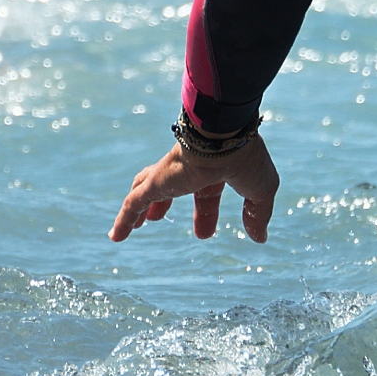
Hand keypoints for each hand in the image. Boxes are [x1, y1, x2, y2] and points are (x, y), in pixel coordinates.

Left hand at [108, 131, 278, 243]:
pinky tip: (116, 237)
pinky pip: (133, 203)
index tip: (204, 233)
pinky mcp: (155, 181)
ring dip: (144, 208)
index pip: (207, 194)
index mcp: (215, 170)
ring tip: (138, 222)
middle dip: (167, 207)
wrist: (224, 137)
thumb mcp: (260, 192)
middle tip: (160, 221)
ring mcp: (170, 175)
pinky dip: (123, 220)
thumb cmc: (246, 159)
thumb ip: (257, 215)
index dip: (206, 214)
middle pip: (173, 191)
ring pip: (148, 190)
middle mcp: (190, 170)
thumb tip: (260, 238)